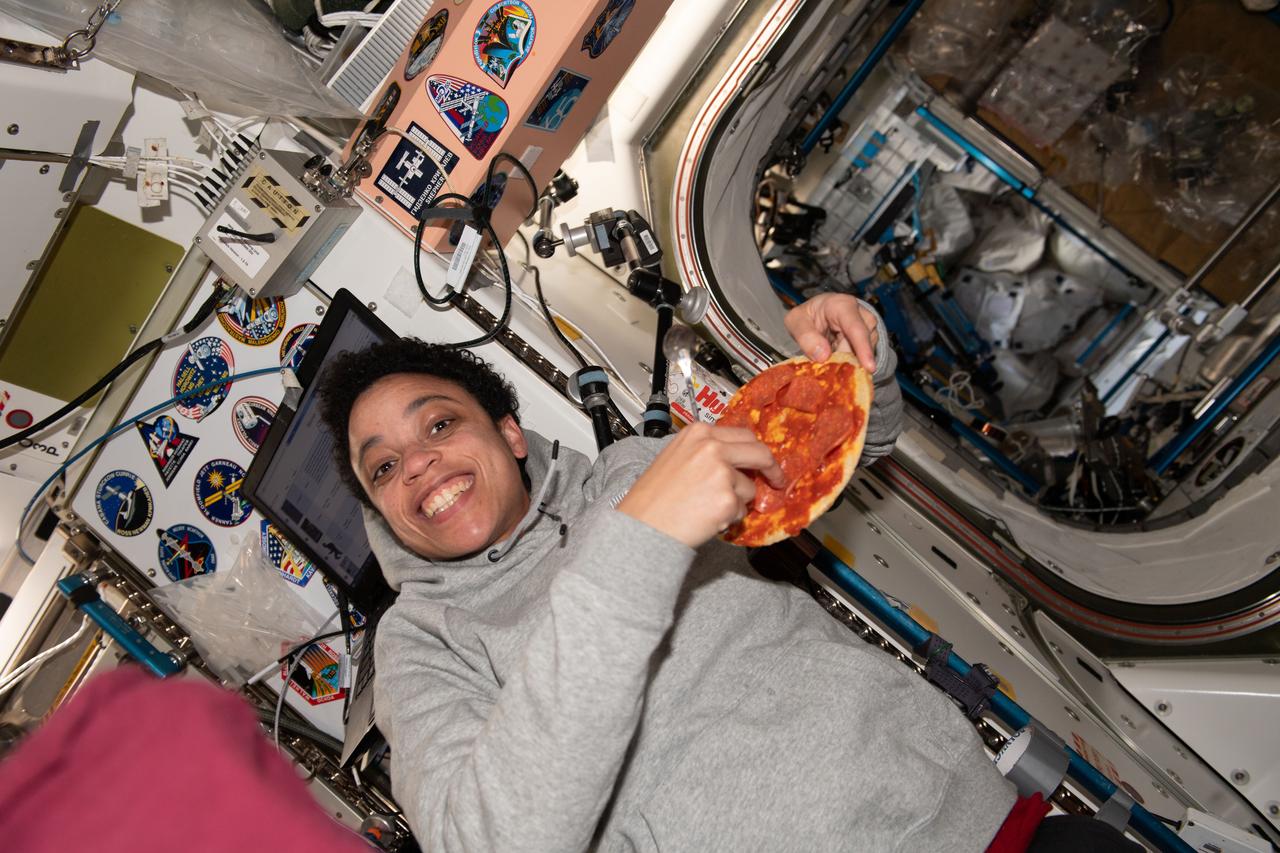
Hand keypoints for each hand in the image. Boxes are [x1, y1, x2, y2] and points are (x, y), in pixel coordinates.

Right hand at [617, 424, 782, 548]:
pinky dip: (728, 518)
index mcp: (698, 433)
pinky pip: (741, 511)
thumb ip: (706, 453)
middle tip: (775, 480)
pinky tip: (705, 518)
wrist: (641, 525)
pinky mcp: (728, 499)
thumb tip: (734, 462)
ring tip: (706, 508)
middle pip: (760, 453)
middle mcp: (712, 448)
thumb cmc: (651, 498)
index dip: (755, 450)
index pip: (742, 435)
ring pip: (749, 488)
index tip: (763, 460)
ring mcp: (722, 473)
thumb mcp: (676, 458)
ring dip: (736, 501)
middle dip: (771, 469)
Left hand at [784, 293, 879, 368]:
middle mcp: (861, 314)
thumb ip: (805, 336)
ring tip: (828, 355)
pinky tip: (836, 356)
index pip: (855, 328)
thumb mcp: (795, 321)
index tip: (869, 367)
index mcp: (842, 305)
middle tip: (827, 369)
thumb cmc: (808, 315)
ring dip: (844, 361)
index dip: (863, 348)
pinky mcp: (870, 341)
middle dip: (845, 361)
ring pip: (862, 354)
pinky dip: (848, 362)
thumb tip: (823, 356)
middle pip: (860, 346)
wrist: (817, 313)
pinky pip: (861, 358)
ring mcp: (869, 328)